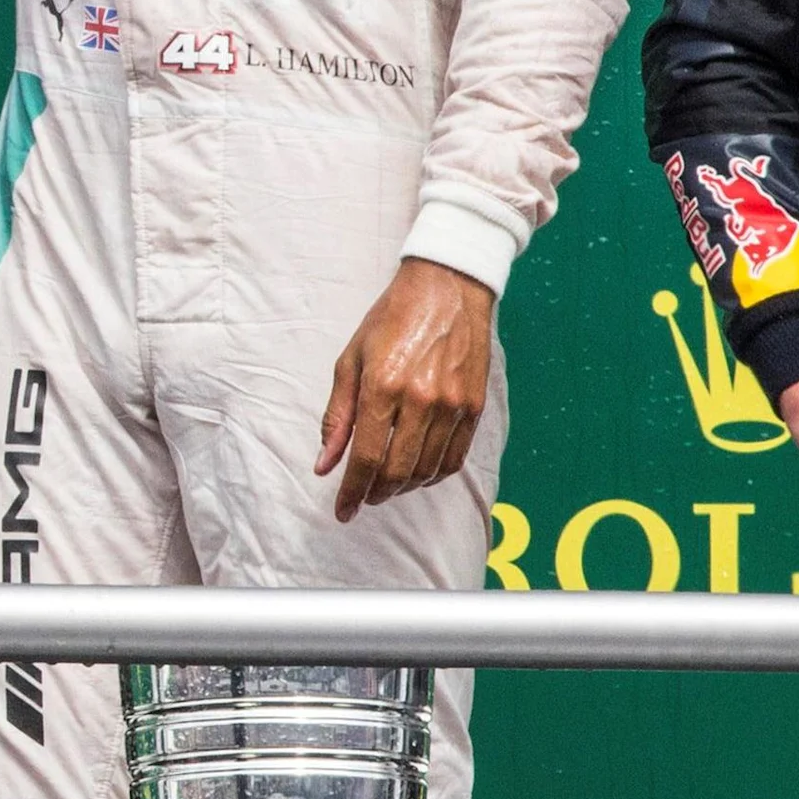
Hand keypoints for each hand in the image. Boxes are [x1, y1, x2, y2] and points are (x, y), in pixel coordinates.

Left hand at [316, 259, 497, 522]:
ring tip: (387, 485)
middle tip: (363, 498)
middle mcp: (421, 399)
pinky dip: (433, 475)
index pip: (365, 458)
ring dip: (403, 488)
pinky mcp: (474, 406)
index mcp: (383, 385)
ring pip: (427, 471)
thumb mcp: (351, 359)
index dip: (352, 492)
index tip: (342, 511)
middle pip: (397, 472)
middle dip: (375, 494)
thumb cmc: (392, 319)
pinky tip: (417, 472)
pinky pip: (454, 459)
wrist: (447, 286)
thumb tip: (324, 465)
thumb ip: (337, 416)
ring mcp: (452, 404)